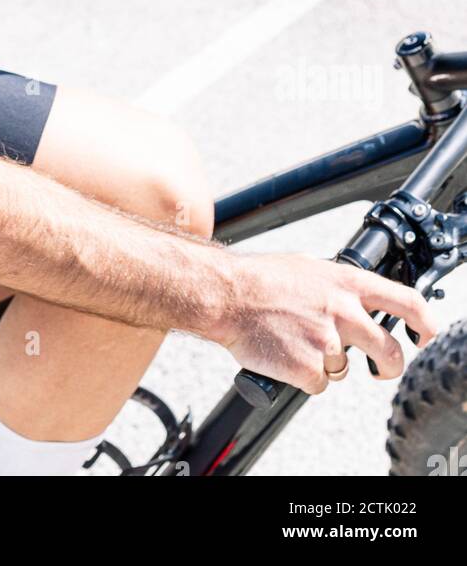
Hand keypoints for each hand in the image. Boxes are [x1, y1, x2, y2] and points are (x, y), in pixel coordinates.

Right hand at [214, 251, 438, 395]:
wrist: (226, 295)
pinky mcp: (308, 367)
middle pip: (390, 352)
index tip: (424, 336)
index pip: (407, 302)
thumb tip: (352, 296)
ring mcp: (327, 341)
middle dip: (388, 368)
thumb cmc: (260, 279)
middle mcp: (343, 311)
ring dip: (326, 365)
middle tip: (379, 370)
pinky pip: (317, 384)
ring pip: (345, 370)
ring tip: (296, 342)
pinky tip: (284, 356)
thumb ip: (338, 285)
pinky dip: (302, 377)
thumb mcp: (309, 268)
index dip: (424, 323)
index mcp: (347, 283)